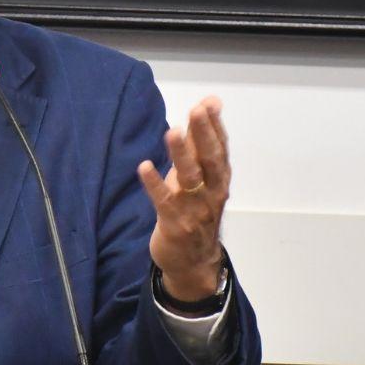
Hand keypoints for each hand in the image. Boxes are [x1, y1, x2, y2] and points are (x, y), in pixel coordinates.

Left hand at [137, 96, 229, 302]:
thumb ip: (200, 144)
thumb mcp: (200, 178)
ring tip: (172, 131)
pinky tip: (144, 167)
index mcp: (219, 180)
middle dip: (204, 135)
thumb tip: (207, 105)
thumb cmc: (194, 211)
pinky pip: (164, 201)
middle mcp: (211, 192)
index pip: (220, 149)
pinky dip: (155, 184)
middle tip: (197, 110)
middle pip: (210, 160)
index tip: (209, 103)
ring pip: (190, 178)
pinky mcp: (175, 223)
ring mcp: (195, 209)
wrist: (193, 261)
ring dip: (181, 154)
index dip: (215, 126)